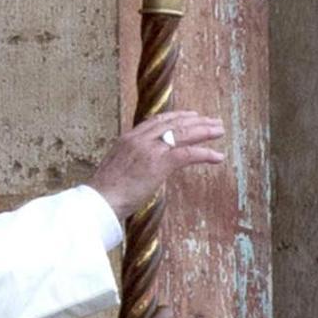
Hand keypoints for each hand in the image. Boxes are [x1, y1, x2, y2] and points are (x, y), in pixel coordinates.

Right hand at [87, 110, 224, 220]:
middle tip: (212, 121)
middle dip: (195, 121)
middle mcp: (139, 139)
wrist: (99, 202)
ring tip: (219, 131)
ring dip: (204, 131)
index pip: (157, 121)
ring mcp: (149, 149)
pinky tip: (217, 156)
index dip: (177, 116)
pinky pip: (187, 154)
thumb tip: (140, 168)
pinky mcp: (158, 163)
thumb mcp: (117, 169)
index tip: (191, 115)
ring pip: (183, 133)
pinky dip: (205, 154)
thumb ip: (131, 162)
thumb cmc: (105, 194)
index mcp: (128, 138)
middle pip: (173, 123)